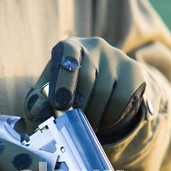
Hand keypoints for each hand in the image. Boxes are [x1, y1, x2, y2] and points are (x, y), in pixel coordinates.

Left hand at [24, 37, 145, 140]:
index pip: (69, 53)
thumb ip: (37, 103)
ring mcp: (117, 57)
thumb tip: (39, 114)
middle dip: (79, 107)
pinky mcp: (133, 72)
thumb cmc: (67, 92)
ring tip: (87, 124)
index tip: (60, 104)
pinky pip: (121, 100)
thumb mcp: (48, 95)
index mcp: (70, 47)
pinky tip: (103, 120)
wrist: (102, 88)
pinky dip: (110, 117)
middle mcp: (95, 46)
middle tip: (73, 123)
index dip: (64, 80)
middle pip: (88, 78)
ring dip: (93, 116)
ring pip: (105, 93)